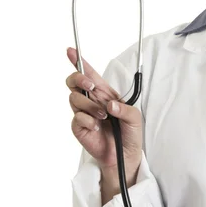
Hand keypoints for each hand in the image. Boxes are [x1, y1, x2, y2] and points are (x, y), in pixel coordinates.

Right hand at [66, 47, 142, 185]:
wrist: (124, 156)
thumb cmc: (130, 133)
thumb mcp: (135, 117)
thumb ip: (124, 108)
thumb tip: (109, 105)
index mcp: (104, 93)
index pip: (90, 74)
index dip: (79, 61)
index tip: (71, 51)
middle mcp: (91, 101)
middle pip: (74, 81)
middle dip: (80, 79)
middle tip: (92, 88)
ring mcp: (83, 113)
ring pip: (75, 98)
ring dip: (90, 106)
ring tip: (103, 117)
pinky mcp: (79, 127)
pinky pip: (77, 117)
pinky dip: (88, 121)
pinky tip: (97, 127)